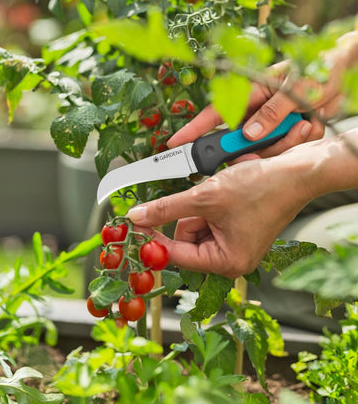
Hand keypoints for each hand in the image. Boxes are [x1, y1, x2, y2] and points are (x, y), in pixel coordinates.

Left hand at [128, 141, 318, 276]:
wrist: (296, 172)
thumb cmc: (261, 188)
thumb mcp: (205, 196)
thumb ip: (167, 208)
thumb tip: (137, 217)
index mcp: (227, 262)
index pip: (177, 254)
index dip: (155, 237)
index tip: (137, 222)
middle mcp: (233, 259)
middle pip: (187, 240)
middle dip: (188, 215)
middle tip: (202, 196)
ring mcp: (238, 244)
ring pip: (198, 226)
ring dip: (200, 205)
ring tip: (219, 190)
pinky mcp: (241, 229)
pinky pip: (213, 218)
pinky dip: (211, 203)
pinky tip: (225, 189)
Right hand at [168, 52, 347, 154]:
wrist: (346, 68)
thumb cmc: (321, 67)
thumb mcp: (296, 90)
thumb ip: (272, 114)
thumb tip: (249, 135)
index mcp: (252, 91)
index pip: (215, 113)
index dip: (194, 129)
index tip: (176, 143)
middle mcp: (258, 108)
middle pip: (241, 139)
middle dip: (260, 146)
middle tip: (278, 138)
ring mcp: (271, 121)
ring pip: (266, 148)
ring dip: (288, 141)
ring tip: (308, 121)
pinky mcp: (286, 130)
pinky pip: (286, 148)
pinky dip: (301, 140)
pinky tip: (314, 121)